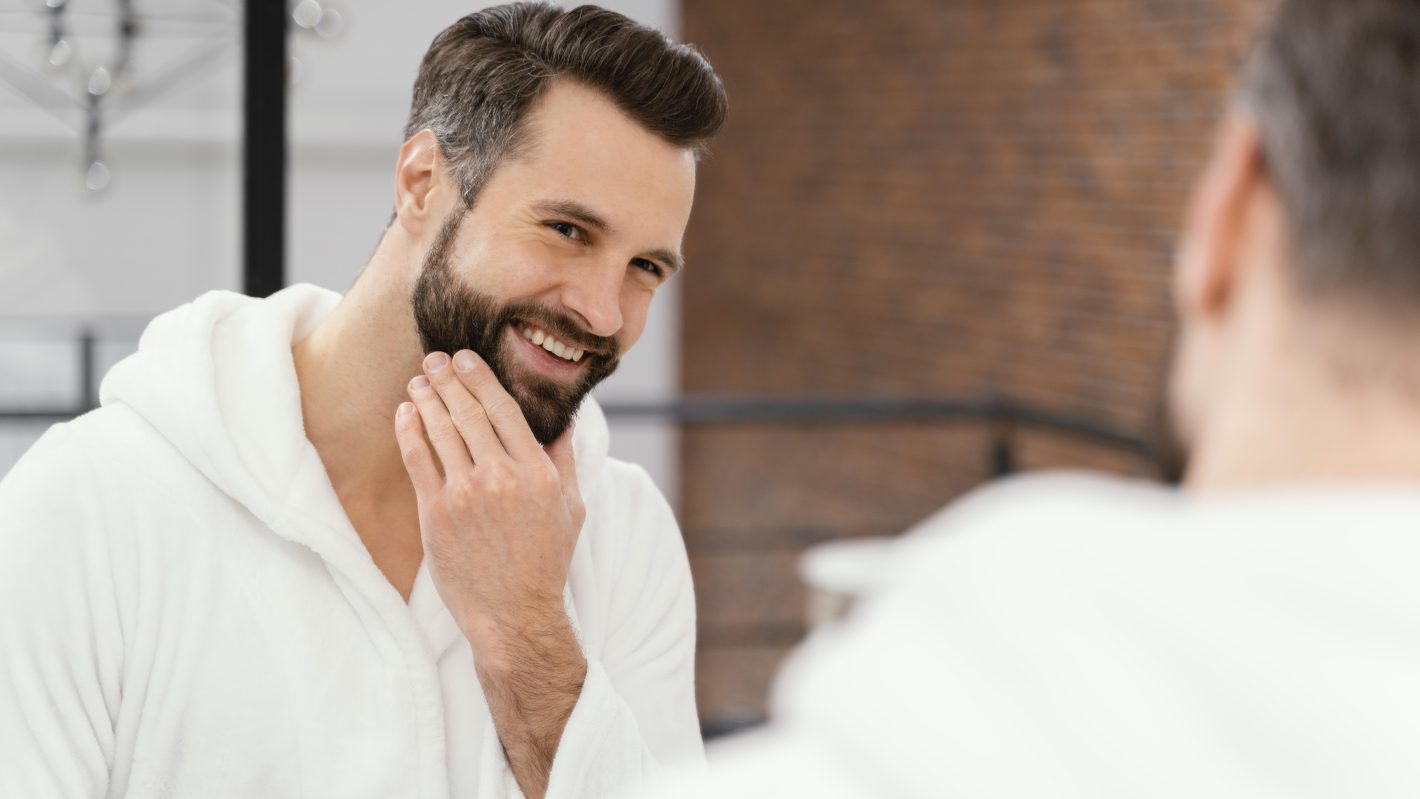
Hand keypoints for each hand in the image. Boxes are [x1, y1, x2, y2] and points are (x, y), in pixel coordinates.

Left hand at [393, 349, 585, 663]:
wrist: (514, 616)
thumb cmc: (546, 564)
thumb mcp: (572, 509)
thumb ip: (565, 461)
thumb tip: (563, 423)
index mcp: (538, 472)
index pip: (504, 409)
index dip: (480, 378)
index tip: (465, 359)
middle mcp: (502, 477)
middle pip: (468, 412)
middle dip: (448, 379)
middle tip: (434, 359)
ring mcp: (467, 494)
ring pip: (440, 430)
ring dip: (426, 398)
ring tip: (418, 381)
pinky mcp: (437, 513)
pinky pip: (417, 458)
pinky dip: (408, 430)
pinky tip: (405, 413)